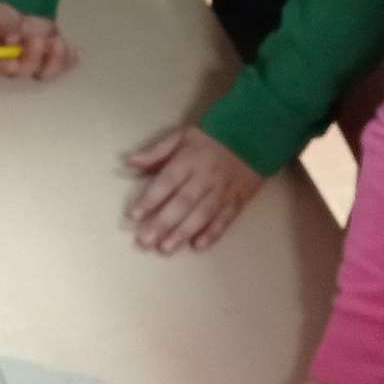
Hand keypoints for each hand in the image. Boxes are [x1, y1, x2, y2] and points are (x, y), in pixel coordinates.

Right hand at [0, 0, 76, 79]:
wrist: (13, 9)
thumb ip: (1, 27)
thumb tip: (13, 39)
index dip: (3, 67)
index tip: (13, 61)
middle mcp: (12, 66)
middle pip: (24, 70)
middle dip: (33, 56)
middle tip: (37, 39)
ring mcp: (33, 63)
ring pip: (45, 72)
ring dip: (54, 60)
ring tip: (56, 41)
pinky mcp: (49, 58)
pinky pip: (62, 65)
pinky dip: (69, 59)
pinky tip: (71, 48)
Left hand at [125, 124, 261, 252]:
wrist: (254, 136)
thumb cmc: (210, 138)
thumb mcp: (180, 136)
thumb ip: (155, 152)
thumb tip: (128, 162)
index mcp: (188, 160)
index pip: (166, 182)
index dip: (150, 199)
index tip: (134, 215)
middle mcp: (205, 177)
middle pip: (183, 202)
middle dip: (163, 223)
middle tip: (145, 241)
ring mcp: (223, 190)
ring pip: (202, 214)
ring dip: (184, 232)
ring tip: (166, 248)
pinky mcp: (238, 200)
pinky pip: (226, 219)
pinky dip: (213, 233)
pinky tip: (199, 246)